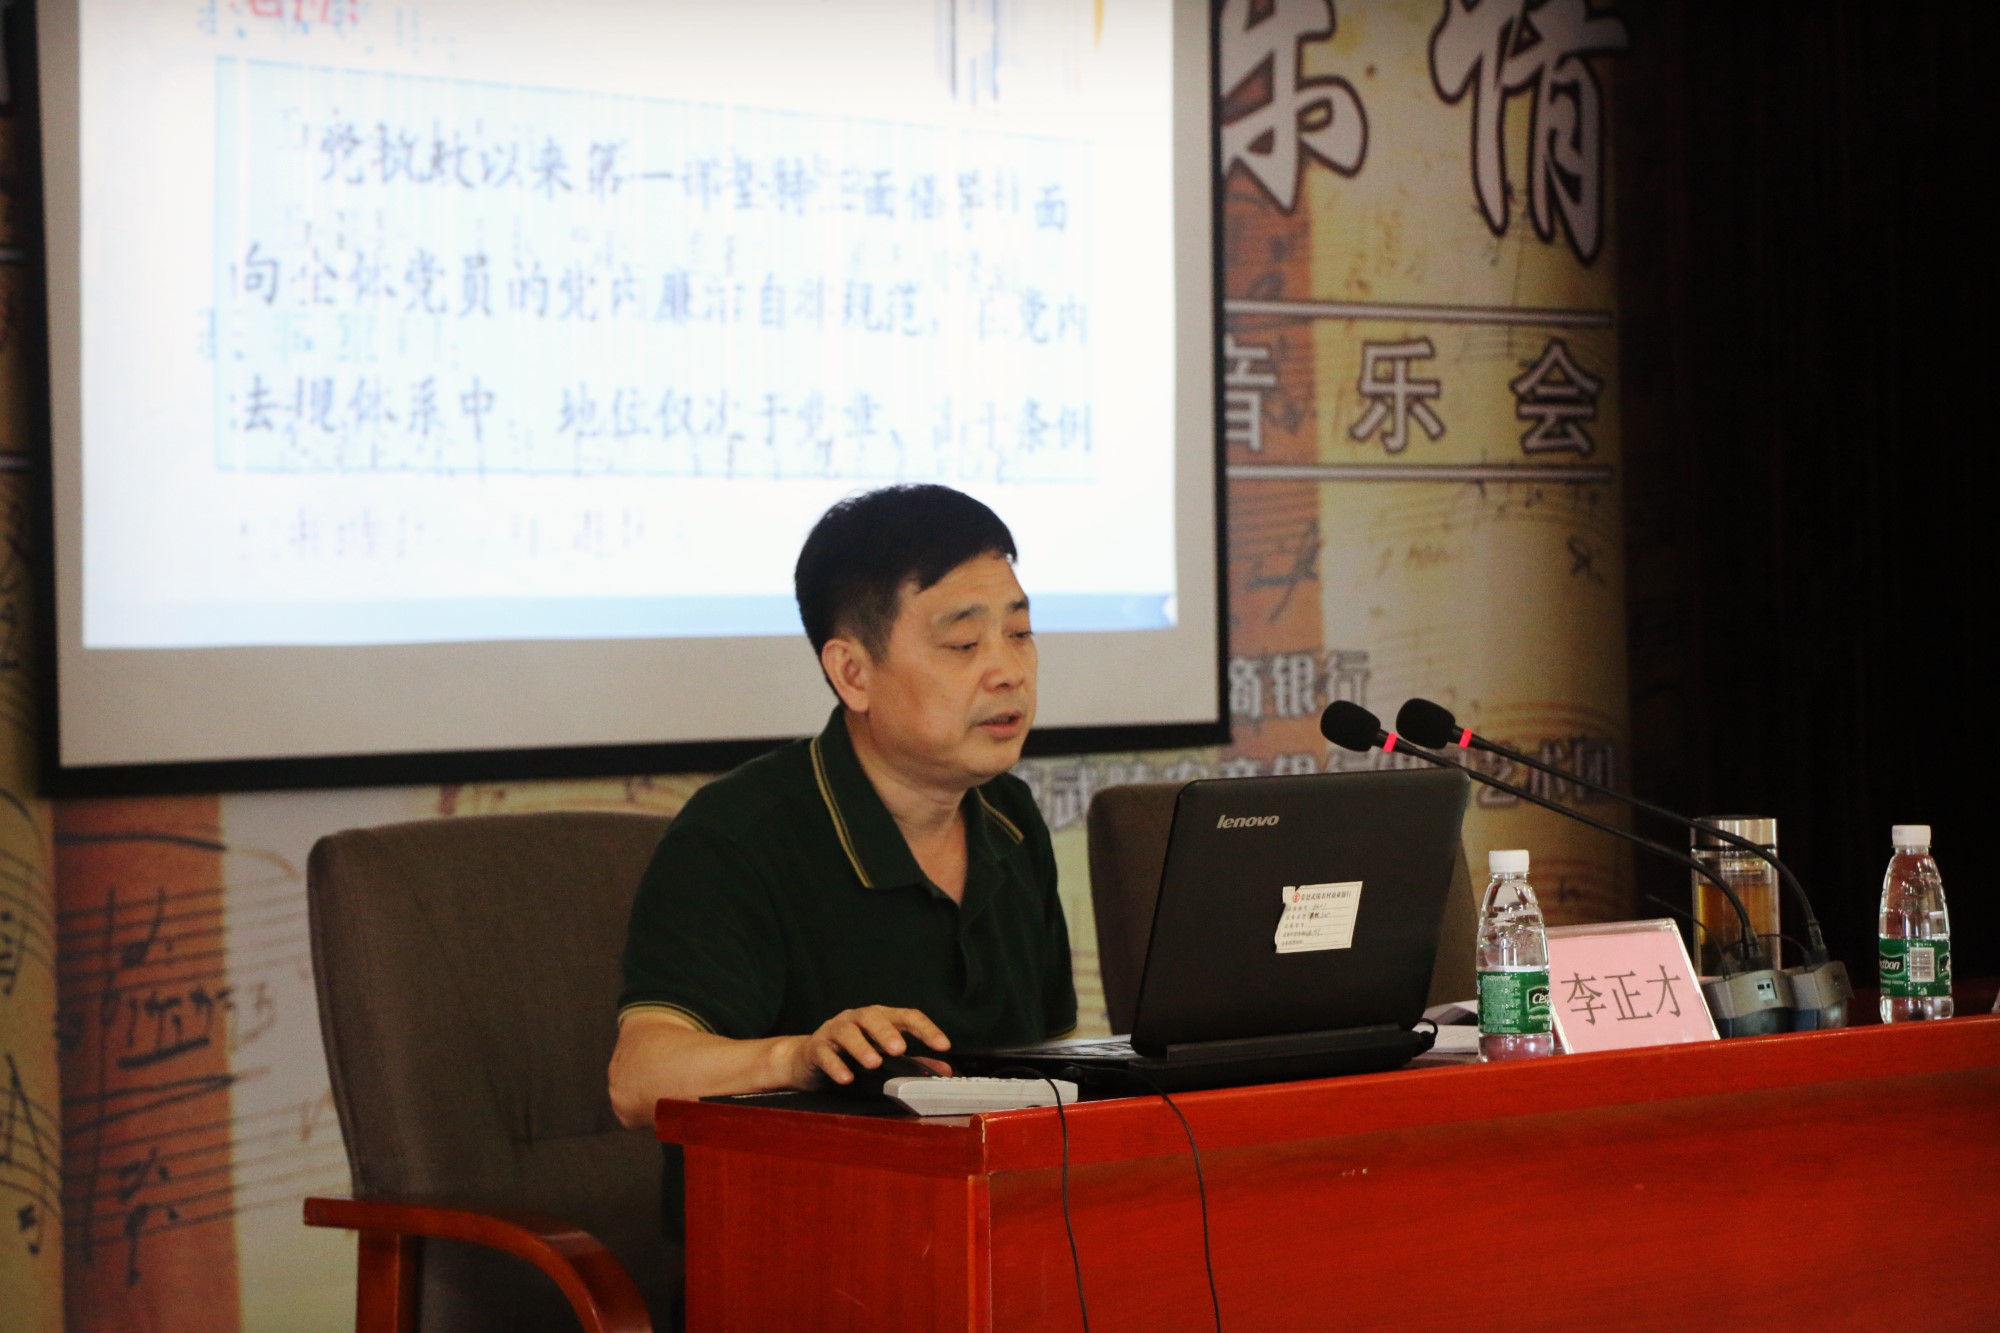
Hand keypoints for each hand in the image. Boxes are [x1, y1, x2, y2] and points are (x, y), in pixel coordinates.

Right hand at [787, 1006, 950, 1087]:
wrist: (806, 1060)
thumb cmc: (850, 1054)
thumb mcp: (884, 1056)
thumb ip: (913, 1062)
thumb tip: (945, 1070)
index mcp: (879, 1018)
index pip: (905, 1016)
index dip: (926, 1029)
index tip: (943, 1045)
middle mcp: (856, 1019)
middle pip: (872, 1016)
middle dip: (887, 1032)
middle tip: (900, 1049)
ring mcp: (833, 1031)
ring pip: (847, 1032)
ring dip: (861, 1046)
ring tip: (874, 1063)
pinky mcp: (815, 1048)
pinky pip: (824, 1054)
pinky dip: (836, 1065)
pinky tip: (846, 1078)